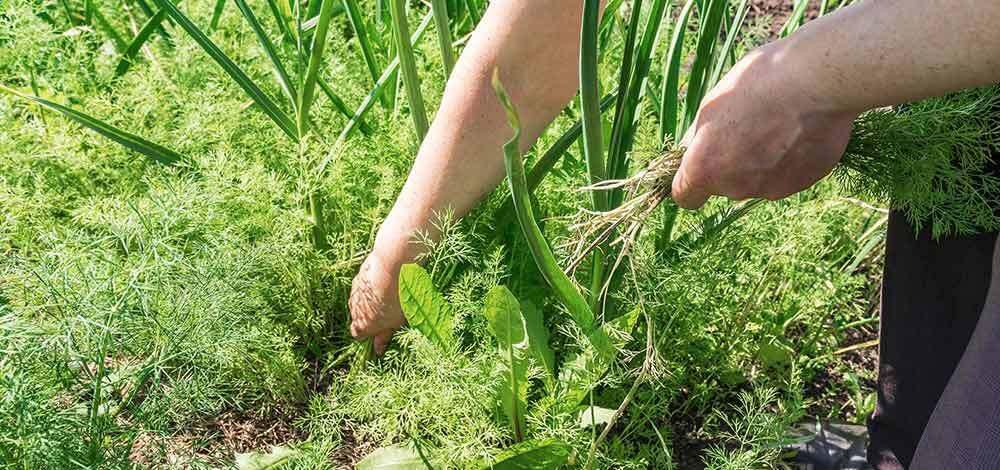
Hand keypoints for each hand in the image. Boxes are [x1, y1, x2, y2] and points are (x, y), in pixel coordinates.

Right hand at [349, 250, 405, 354]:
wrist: (391, 268)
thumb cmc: (397, 299)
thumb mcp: (396, 322)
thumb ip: (384, 336)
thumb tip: (378, 350)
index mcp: (363, 325)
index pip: (357, 335)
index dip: (368, 333)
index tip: (380, 330)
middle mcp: (354, 310)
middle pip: (358, 317)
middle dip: (370, 316)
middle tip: (387, 312)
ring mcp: (354, 293)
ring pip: (359, 302)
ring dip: (370, 301)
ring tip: (388, 296)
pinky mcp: (358, 278)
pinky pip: (363, 287)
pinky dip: (371, 288)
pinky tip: (384, 283)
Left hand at [671, 45, 859, 208]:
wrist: (815, 81)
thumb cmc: (757, 83)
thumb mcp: (712, 103)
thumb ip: (699, 137)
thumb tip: (689, 148)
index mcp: (705, 169)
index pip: (685, 196)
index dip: (691, 181)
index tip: (700, 162)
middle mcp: (735, 187)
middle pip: (725, 185)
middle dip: (730, 163)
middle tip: (746, 127)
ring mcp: (771, 188)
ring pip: (757, 181)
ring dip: (761, 162)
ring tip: (777, 125)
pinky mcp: (803, 183)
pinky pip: (788, 175)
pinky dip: (790, 160)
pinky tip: (799, 131)